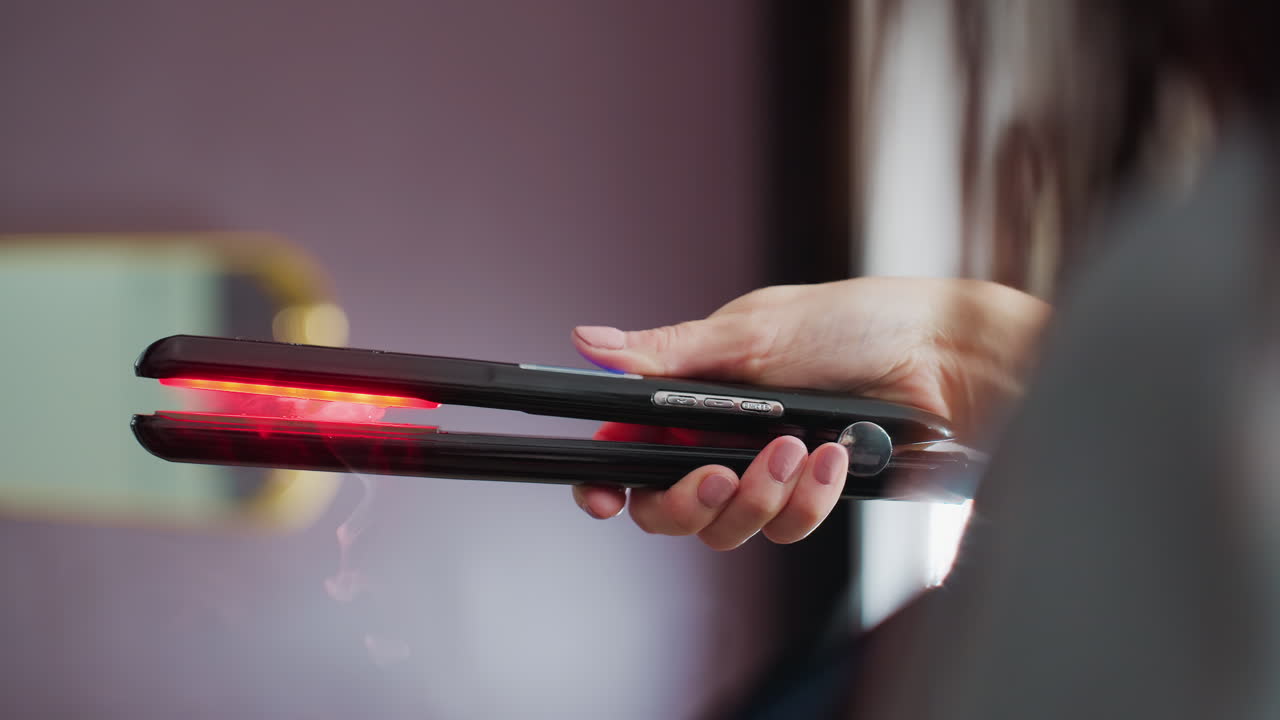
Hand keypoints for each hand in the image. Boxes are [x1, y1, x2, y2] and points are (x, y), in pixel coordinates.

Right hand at [570, 277, 1049, 548]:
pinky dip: (806, 498)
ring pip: (725, 528)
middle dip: (687, 500)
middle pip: (666, 506)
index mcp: (694, 393)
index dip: (606, 479)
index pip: (628, 447)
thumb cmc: (857, 325)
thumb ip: (667, 352)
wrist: (943, 358)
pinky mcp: (811, 497)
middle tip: (716, 477)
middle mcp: (721, 437)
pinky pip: (786, 528)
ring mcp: (766, 471)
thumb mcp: (752, 331)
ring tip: (791, 450)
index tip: (604, 496)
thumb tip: (590, 342)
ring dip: (757, 494)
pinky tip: (830, 459)